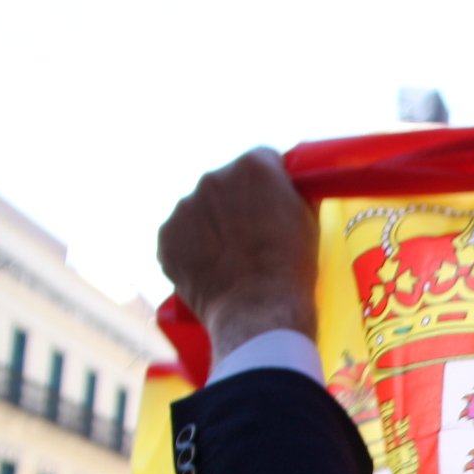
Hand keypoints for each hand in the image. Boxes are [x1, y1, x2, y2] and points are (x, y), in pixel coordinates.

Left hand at [157, 147, 319, 358]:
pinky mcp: (166, 236)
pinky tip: (211, 270)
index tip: (272, 204)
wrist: (258, 313)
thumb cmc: (291, 270)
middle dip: (237, 203)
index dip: (269, 184)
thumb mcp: (308, 221)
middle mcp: (213, 177)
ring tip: (230, 260)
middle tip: (252, 237)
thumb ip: (292, 194)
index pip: (261, 160)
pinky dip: (192, 249)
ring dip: (212, 226)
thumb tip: (287, 190)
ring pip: (200, 209)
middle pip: (226, 182)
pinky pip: (180, 236)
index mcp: (253, 167)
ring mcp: (184, 206)